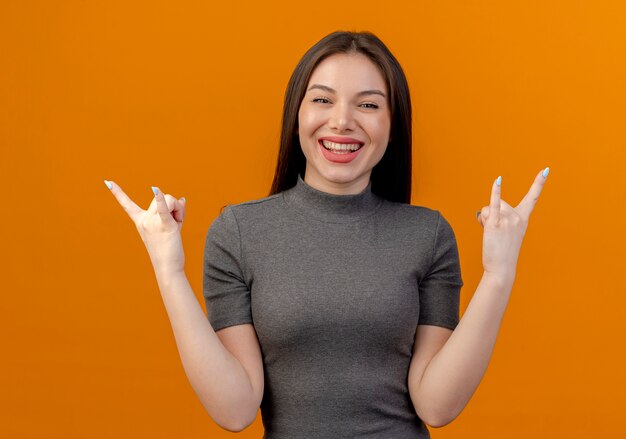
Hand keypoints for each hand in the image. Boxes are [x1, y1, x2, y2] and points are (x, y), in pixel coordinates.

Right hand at [105, 180, 186, 274]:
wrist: (167, 267)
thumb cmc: (168, 248)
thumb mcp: (169, 226)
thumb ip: (174, 212)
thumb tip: (182, 199)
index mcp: (141, 221)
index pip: (127, 205)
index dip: (117, 193)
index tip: (107, 182)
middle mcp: (144, 220)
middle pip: (161, 197)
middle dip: (173, 205)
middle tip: (176, 221)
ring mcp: (153, 223)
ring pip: (169, 200)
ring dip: (179, 209)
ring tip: (179, 223)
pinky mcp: (165, 226)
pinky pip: (163, 209)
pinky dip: (161, 200)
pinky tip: (155, 190)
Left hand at [476, 168, 548, 282]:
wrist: (502, 268)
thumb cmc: (503, 251)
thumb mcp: (507, 232)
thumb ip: (500, 218)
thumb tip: (485, 211)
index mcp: (523, 219)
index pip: (532, 197)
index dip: (539, 183)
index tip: (546, 169)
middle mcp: (517, 217)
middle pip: (498, 202)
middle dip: (492, 214)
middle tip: (496, 232)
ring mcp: (507, 220)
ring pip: (488, 207)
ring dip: (484, 218)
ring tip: (490, 233)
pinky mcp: (495, 224)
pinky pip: (494, 205)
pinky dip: (496, 192)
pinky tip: (499, 181)